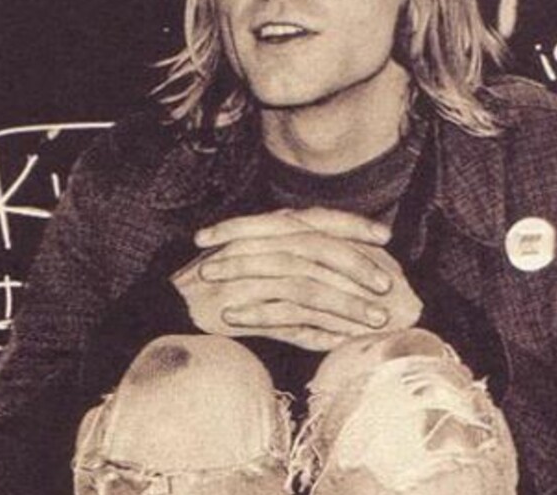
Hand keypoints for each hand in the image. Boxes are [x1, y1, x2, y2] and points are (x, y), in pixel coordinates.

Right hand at [171, 208, 422, 350]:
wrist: (168, 306)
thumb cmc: (220, 283)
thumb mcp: (258, 258)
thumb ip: (295, 258)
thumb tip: (343, 270)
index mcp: (265, 230)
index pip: (316, 218)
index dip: (352, 225)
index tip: (384, 235)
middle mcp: (258, 246)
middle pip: (316, 248)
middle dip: (357, 266)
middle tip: (387, 285)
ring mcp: (248, 277)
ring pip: (307, 284)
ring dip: (346, 303)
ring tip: (375, 319)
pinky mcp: (241, 308)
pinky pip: (288, 318)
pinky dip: (318, 329)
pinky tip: (342, 340)